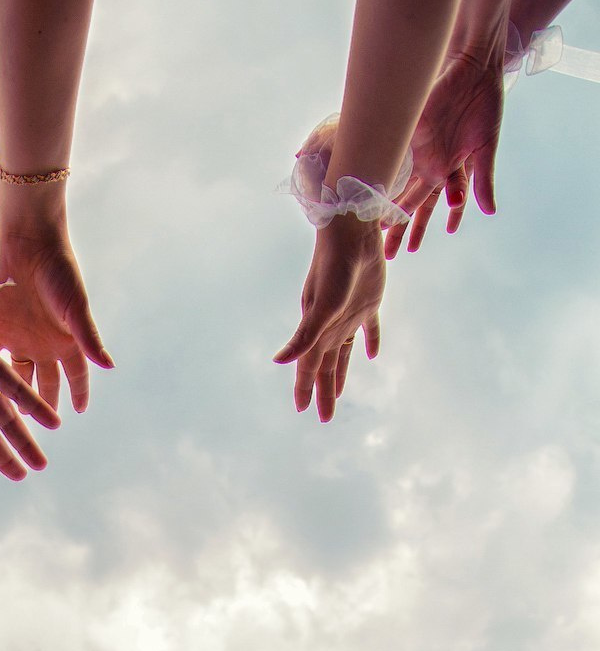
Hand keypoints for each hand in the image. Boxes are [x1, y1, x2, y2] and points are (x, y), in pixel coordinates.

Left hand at [0, 227, 110, 414]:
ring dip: (16, 397)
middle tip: (43, 428)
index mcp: (66, 340)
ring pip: (18, 377)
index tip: (80, 411)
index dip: (79, 392)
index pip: (76, 374)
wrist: (29, 240)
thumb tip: (109, 367)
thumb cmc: (58, 269)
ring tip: (11, 422)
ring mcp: (20, 338)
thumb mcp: (75, 306)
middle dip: (45, 405)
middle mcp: (44, 344)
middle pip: (45, 382)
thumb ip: (88, 337)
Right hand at [274, 217, 385, 421]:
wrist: (353, 232)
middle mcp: (329, 326)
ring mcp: (348, 315)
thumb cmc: (334, 267)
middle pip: (326, 366)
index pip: (309, 366)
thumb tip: (279, 361)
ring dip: (340, 374)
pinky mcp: (367, 302)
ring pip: (343, 353)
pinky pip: (368, 329)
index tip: (302, 410)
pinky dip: (369, 342)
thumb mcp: (321, 305)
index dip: (305, 388)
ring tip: (339, 394)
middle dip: (324, 392)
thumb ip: (304, 336)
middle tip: (325, 418)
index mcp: (317, 329)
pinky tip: (371, 354)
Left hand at [383, 51, 503, 259]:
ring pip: (394, 181)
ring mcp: (415, 145)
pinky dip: (381, 169)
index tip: (409, 249)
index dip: (417, 226)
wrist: (476, 68)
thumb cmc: (485, 105)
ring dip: (384, 204)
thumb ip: (482, 181)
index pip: (426, 205)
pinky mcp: (408, 127)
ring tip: (370, 227)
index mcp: (443, 168)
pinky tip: (367, 188)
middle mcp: (425, 160)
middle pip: (405, 199)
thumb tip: (488, 212)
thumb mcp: (485, 147)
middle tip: (384, 251)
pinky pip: (390, 150)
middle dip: (396, 225)